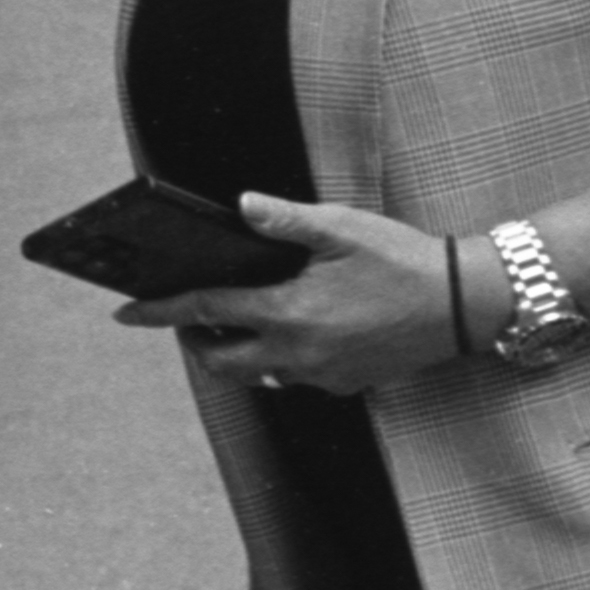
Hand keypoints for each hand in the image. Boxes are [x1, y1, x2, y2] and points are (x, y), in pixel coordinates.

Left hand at [119, 194, 462, 396]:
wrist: (462, 305)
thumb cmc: (404, 261)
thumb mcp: (343, 228)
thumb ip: (286, 219)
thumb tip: (242, 205)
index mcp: (289, 312)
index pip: (206, 314)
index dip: (161, 312)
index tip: (127, 314)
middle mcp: (300, 353)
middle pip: (222, 364)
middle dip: (196, 345)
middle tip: (189, 322)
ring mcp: (324, 375)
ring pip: (259, 377)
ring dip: (238, 356)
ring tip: (239, 328)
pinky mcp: (348, 384)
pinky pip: (298, 379)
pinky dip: (282, 361)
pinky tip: (296, 334)